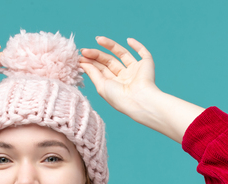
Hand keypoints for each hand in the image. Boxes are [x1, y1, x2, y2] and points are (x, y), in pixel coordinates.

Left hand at [79, 36, 203, 142]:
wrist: (139, 100)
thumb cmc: (119, 98)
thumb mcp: (101, 86)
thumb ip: (92, 73)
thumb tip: (82, 62)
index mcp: (114, 84)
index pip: (101, 69)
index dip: (91, 62)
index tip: (80, 56)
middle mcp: (125, 77)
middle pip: (109, 61)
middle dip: (97, 54)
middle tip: (85, 50)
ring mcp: (135, 70)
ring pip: (122, 53)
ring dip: (111, 45)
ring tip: (98, 39)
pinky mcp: (146, 65)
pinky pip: (143, 53)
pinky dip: (137, 45)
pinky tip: (128, 40)